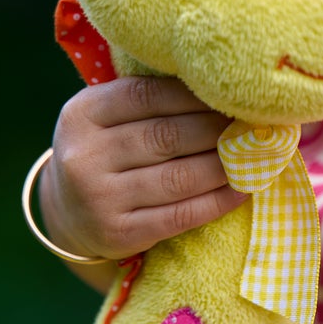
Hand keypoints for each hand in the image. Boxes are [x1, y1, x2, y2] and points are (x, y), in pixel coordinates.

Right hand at [40, 76, 244, 262]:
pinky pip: (180, 215)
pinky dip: (218, 201)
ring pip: (179, 177)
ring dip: (225, 165)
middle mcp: (85, 156)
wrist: (68, 211)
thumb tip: (224, 90)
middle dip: (218, 130)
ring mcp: (98, 198)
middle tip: (253, 126)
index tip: (233, 96)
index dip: (197, 96)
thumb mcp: (107, 117)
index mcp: (82, 114)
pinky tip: (243, 189)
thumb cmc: (106, 150)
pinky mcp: (118, 233)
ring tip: (254, 155)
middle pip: (168, 136)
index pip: (148, 95)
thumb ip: (149, 100)